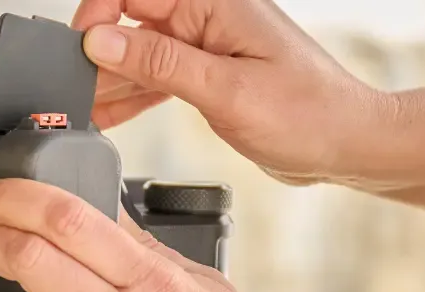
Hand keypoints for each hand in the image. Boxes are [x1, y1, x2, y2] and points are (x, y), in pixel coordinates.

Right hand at [70, 0, 389, 185]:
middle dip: (98, 54)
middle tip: (76, 91)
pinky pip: (158, 77)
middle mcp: (208, 17)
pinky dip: (132, 96)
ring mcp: (208, 47)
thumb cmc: (308, 114)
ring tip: (84, 109)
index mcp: (215, 3)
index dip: (98, 16)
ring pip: (140, 53)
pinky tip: (108, 114)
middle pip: (131, 21)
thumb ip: (161, 63)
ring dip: (111, 80)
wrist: (348, 145)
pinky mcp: (209, 76)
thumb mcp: (226, 91)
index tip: (80, 51)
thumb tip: (103, 40)